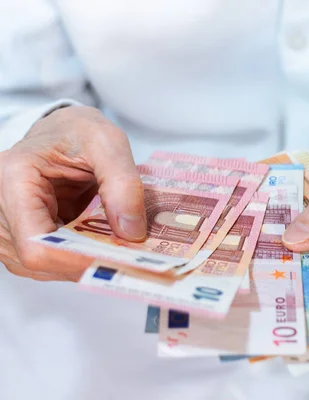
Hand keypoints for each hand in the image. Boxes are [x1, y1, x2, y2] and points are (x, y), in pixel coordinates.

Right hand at [0, 106, 145, 280]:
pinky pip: (51, 261)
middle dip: (87, 262)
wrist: (64, 131)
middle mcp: (2, 207)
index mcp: (14, 178)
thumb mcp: (108, 143)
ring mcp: (10, 226)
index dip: (76, 259)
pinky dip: (80, 258)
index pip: (34, 242)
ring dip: (85, 263)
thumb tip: (131, 232)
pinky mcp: (25, 236)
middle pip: (39, 260)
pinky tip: (104, 246)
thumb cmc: (78, 131)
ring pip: (45, 267)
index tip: (117, 258)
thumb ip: (122, 184)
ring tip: (120, 248)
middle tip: (131, 257)